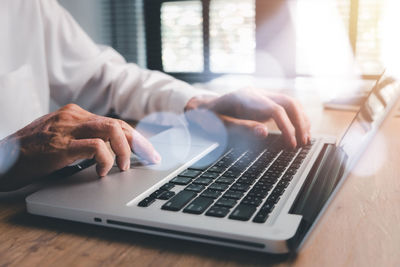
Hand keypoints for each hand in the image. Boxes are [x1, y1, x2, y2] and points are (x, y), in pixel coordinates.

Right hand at [0, 104, 159, 190]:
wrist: (3, 156)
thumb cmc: (32, 151)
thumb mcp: (62, 139)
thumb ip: (84, 139)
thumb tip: (113, 151)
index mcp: (76, 114)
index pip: (115, 122)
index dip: (135, 137)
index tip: (148, 151)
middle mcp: (74, 116)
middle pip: (119, 124)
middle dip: (139, 143)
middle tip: (151, 158)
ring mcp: (67, 128)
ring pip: (112, 130)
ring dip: (126, 150)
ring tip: (125, 166)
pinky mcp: (60, 144)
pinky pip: (95, 147)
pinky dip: (106, 159)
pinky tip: (103, 171)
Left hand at [185, 88, 310, 147]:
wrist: (200, 109)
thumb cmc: (207, 119)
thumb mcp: (218, 127)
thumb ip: (241, 128)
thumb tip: (264, 132)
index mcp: (244, 98)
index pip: (275, 109)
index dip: (287, 127)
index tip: (292, 144)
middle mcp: (255, 93)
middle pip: (288, 102)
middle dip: (300, 122)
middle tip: (304, 141)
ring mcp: (260, 95)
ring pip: (289, 102)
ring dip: (301, 119)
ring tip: (306, 138)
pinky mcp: (263, 101)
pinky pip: (285, 106)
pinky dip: (295, 117)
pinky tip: (300, 130)